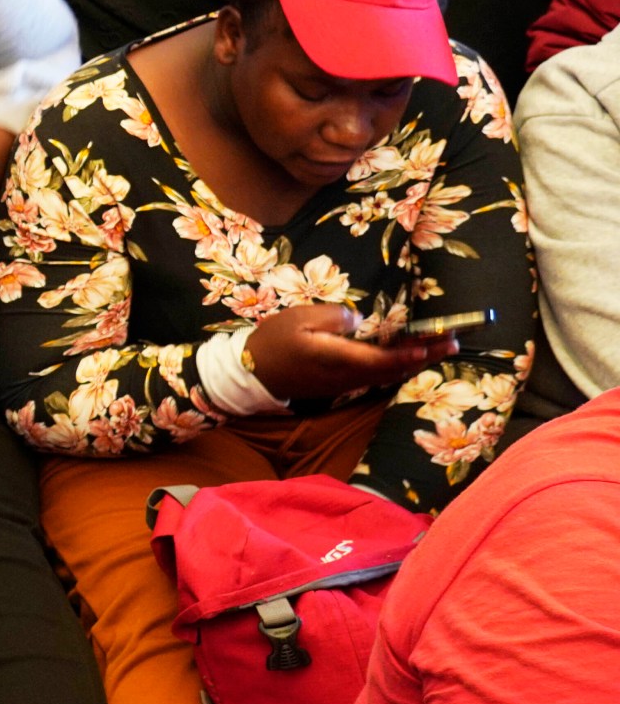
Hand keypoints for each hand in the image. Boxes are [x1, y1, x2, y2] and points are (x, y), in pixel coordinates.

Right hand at [247, 304, 457, 400]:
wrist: (251, 373)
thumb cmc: (274, 341)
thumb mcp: (298, 318)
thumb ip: (333, 317)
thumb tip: (360, 320)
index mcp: (339, 358)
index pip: (384, 358)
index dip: (413, 352)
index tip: (437, 344)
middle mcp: (348, 376)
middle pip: (394, 369)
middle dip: (425, 357)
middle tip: (453, 343)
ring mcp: (345, 384)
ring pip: (388, 376)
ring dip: (414, 363)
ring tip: (436, 348)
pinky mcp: (340, 386)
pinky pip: (376, 378)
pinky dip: (396, 367)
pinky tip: (405, 358)